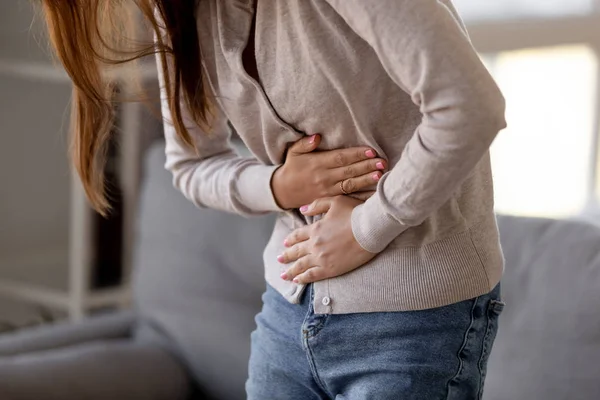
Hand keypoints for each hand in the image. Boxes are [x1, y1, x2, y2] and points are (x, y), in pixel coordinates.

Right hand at [271, 134, 385, 208]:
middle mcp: (324, 177)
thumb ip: (305, 143)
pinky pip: (347, 196)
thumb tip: (317, 136)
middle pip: (348, 171)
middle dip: (366, 166)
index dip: (356, 154)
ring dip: (366, 180)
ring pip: (350, 184)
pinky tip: (372, 193)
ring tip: (380, 175)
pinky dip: (360, 195)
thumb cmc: (292, 168)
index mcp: (317, 163)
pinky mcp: (329, 198)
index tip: (371, 150)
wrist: (283, 192)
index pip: (340, 157)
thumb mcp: (293, 152)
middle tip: (382, 162)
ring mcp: (327, 189)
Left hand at [277, 196, 376, 283]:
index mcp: (315, 229)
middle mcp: (315, 244)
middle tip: (279, 259)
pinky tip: (297, 280)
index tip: (285, 244)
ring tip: (283, 275)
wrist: (370, 228)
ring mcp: (321, 257)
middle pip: (296, 251)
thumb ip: (317, 205)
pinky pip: (312, 275)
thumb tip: (302, 210)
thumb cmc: (355, 213)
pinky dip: (303, 278)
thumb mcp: (335, 202)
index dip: (291, 240)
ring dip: (291, 270)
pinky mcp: (331, 269)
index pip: (298, 235)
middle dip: (287, 256)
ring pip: (301, 265)